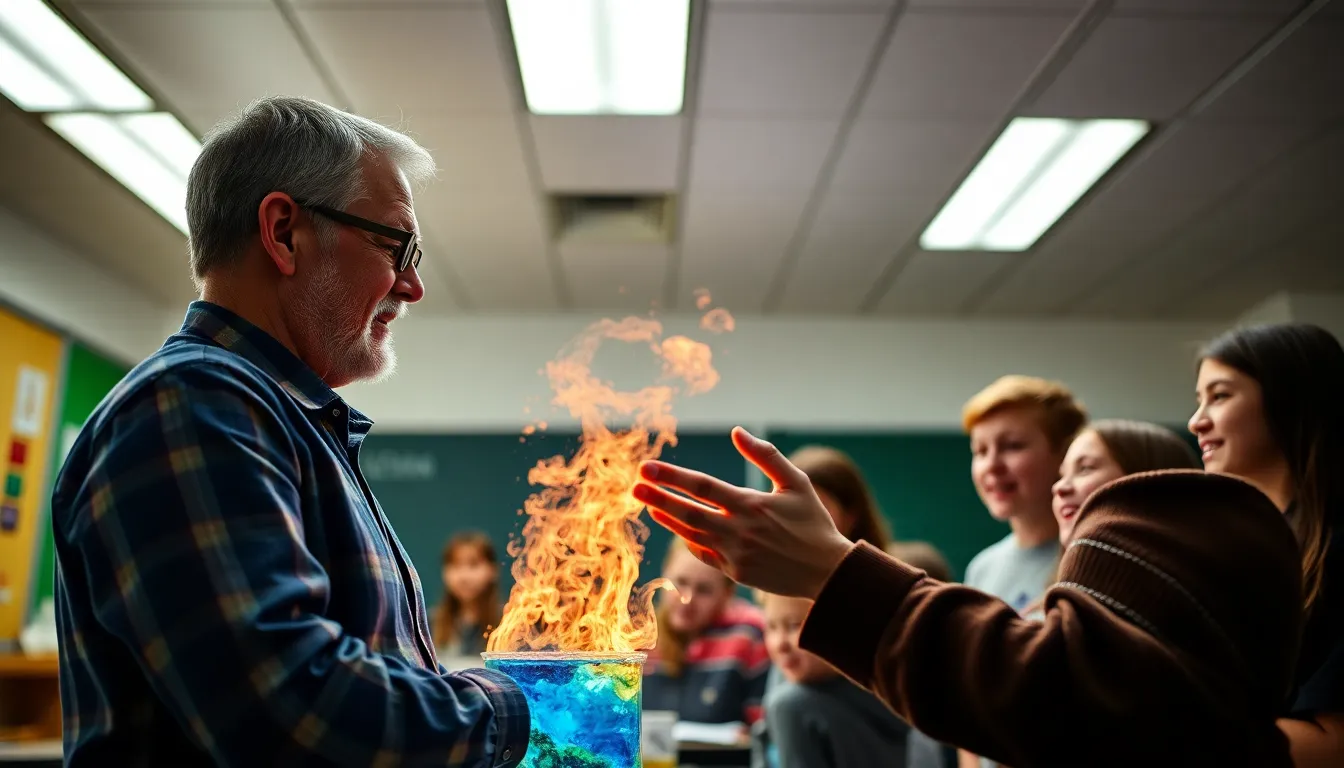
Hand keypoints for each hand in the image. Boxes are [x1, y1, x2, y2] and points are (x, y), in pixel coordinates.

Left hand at [631, 427, 854, 598]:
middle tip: (634, 484)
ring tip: (648, 503)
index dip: (671, 476)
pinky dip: (688, 539)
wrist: (826, 572)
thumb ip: (766, 456)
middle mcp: (738, 531)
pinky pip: (703, 554)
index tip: (646, 467)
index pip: (702, 486)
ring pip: (690, 534)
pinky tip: (677, 525)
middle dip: (658, 496)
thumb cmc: (813, 522)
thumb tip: (737, 431)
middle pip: (687, 511)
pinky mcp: (734, 573)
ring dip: (667, 518)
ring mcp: (734, 555)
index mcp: (751, 505)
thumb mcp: (796, 483)